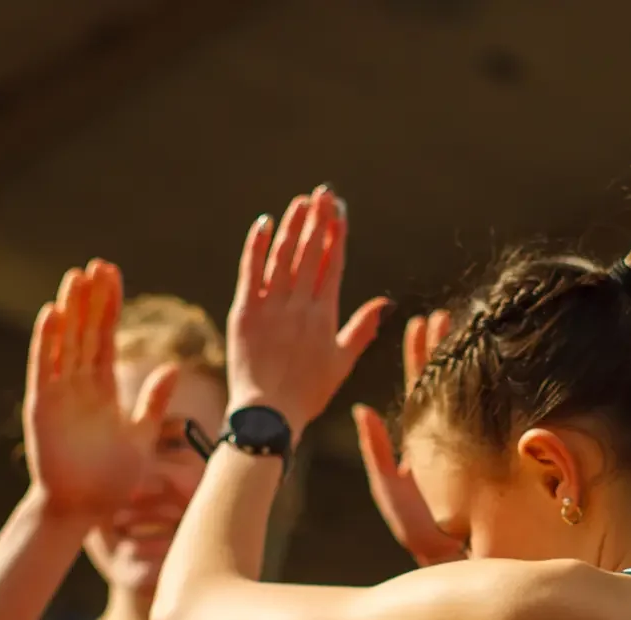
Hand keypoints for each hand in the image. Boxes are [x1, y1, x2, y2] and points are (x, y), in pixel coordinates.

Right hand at [22, 259, 178, 522]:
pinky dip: (45, 341)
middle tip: (97, 264)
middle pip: (86, 332)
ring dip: (69, 310)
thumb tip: (173, 368)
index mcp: (104, 390)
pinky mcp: (42, 407)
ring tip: (75, 277)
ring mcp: (59, 394)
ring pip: (65, 342)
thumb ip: (153, 403)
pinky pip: (44, 368)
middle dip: (91, 299)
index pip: (107, 337)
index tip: (113, 274)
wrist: (83, 510)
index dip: (110, 306)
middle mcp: (80, 386)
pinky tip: (50, 312)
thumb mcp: (141, 437)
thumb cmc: (111, 480)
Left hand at [227, 186, 387, 436]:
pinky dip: (257, 246)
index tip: (339, 211)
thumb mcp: (342, 363)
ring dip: (293, 225)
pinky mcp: (246, 312)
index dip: (336, 235)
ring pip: (284, 256)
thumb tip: (385, 302)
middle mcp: (301, 305)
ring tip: (300, 202)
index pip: (333, 264)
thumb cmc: (307, 394)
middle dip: (318, 220)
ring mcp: (272, 307)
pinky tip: (263, 223)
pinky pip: (251, 271)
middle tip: (323, 193)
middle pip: (311, 252)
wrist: (270, 415)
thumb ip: (361, 329)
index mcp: (325, 315)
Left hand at [354, 311, 464, 565]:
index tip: (420, 322)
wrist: (459, 560)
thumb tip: (360, 409)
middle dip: (442, 347)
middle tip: (444, 314)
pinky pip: (487, 409)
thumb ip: (377, 450)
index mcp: (422, 439)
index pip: (420, 386)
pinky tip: (489, 358)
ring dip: (461, 356)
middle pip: (443, 380)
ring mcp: (471, 440)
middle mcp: (448, 434)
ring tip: (461, 324)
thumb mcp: (390, 489)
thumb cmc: (422, 532)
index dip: (420, 355)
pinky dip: (484, 383)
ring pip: (464, 389)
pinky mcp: (493, 450)